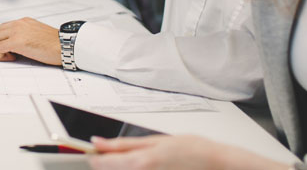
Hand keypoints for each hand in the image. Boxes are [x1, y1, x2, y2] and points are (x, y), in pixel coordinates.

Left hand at [0, 17, 59, 63]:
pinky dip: (1, 56)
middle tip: (8, 53)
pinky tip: (14, 58)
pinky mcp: (17, 41)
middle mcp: (18, 23)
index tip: (10, 49)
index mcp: (23, 21)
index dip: (3, 40)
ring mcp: (17, 31)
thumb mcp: (37, 34)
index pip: (2, 28)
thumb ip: (25, 35)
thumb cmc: (55, 44)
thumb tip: (15, 46)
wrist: (65, 46)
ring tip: (11, 56)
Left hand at [88, 135, 284, 169]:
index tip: (90, 152)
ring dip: (121, 169)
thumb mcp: (155, 140)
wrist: (217, 163)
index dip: (93, 157)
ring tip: (138, 162)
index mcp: (141, 161)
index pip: (104, 162)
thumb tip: (99, 142)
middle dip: (105, 165)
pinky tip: (144, 167)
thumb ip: (125, 144)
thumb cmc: (191, 149)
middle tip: (109, 157)